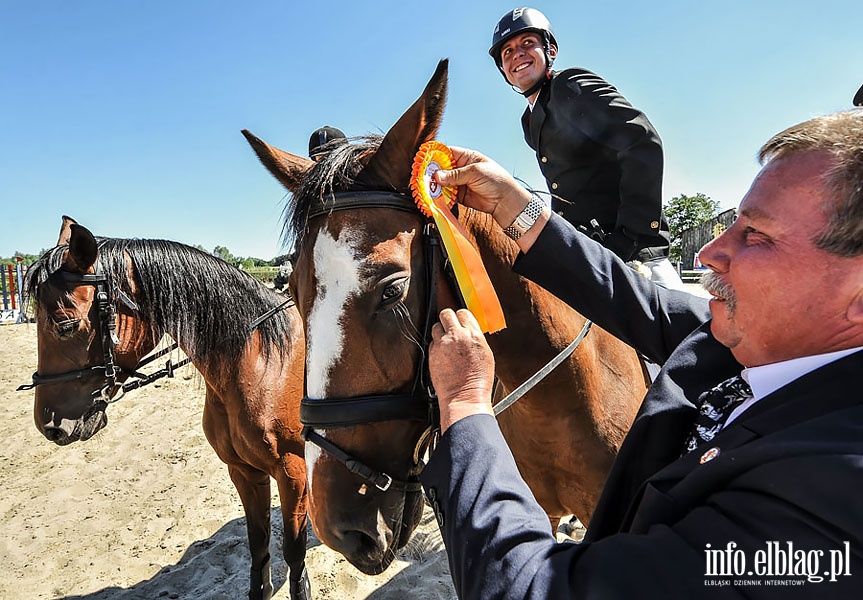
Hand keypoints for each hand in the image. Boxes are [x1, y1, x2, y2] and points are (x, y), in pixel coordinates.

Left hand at [429, 308, 494, 432]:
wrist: (464, 397)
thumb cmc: (478, 380)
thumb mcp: (485, 354)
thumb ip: (475, 338)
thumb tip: (469, 331)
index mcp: (473, 335)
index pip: (463, 313)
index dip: (461, 317)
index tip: (461, 321)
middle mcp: (456, 336)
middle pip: (446, 314)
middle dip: (448, 318)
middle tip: (450, 325)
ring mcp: (442, 344)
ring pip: (436, 326)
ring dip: (440, 331)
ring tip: (446, 341)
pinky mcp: (432, 353)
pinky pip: (432, 342)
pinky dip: (436, 345)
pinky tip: (443, 353)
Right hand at [433, 146, 533, 229]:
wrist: (505, 201)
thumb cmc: (497, 181)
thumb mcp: (475, 172)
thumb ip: (456, 174)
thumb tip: (438, 176)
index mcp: (466, 157)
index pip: (446, 152)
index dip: (435, 155)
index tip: (424, 158)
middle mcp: (461, 169)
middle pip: (441, 168)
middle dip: (432, 172)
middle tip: (422, 175)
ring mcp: (459, 183)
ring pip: (442, 182)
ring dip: (434, 185)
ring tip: (426, 187)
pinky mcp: (459, 196)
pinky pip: (446, 195)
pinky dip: (440, 196)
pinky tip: (434, 196)